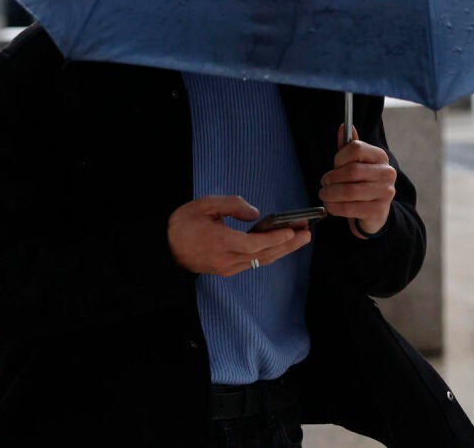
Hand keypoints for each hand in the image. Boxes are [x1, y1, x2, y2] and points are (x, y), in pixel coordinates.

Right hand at [168, 195, 311, 275]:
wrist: (166, 249)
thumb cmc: (184, 224)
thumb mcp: (205, 205)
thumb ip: (232, 205)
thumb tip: (256, 214)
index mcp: (221, 241)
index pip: (255, 244)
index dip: (276, 238)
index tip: (292, 230)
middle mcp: (227, 259)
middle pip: (265, 254)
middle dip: (288, 244)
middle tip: (307, 234)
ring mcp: (228, 267)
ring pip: (261, 260)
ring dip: (282, 250)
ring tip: (300, 238)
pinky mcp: (227, 269)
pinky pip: (253, 262)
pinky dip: (269, 253)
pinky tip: (279, 245)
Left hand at [319, 126, 394, 238]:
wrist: (375, 209)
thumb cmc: (362, 182)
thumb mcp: (355, 162)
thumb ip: (348, 146)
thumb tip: (343, 127)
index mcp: (380, 156)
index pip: (356, 149)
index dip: (339, 158)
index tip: (333, 166)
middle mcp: (387, 173)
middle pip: (352, 171)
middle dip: (332, 178)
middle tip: (324, 183)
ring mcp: (385, 192)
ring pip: (350, 191)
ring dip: (331, 194)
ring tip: (325, 195)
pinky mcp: (379, 211)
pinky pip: (351, 208)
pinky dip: (336, 207)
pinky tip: (331, 206)